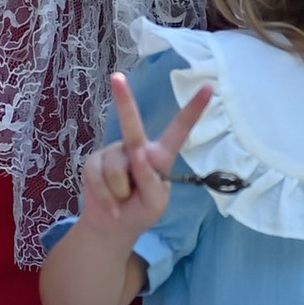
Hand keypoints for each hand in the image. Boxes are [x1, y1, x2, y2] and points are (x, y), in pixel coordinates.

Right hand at [76, 70, 212, 241]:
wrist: (111, 226)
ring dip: (119, 190)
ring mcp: (114, 152)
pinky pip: (97, 176)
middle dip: (124, 101)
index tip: (209, 88)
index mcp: (160, 156)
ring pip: (115, 167)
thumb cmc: (141, 212)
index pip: (179, 131)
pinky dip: (104, 196)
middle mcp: (136, 147)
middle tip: (117, 78)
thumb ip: (150, 180)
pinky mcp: (94, 161)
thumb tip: (137, 154)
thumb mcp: (154, 203)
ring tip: (123, 200)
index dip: (193, 110)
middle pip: (132, 125)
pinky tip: (110, 206)